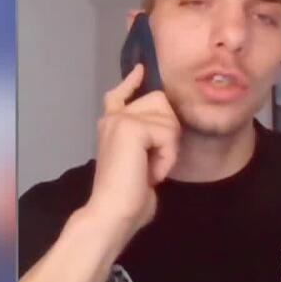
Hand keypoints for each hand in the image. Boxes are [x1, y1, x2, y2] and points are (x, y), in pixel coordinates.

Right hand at [82, 63, 180, 234]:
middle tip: (154, 161)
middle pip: (160, 100)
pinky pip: (168, 133)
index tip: (141, 69)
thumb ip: (146, 143)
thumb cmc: (127, 198)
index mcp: (111, 127)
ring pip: (169, 117)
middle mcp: (112, 118)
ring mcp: (120, 119)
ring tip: (151, 169)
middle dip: (168, 131)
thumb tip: (166, 132)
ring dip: (169, 147)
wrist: (113, 212)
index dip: (132, 81)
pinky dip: (167, 156)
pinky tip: (151, 172)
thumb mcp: (140, 163)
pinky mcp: (130, 126)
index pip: (120, 95)